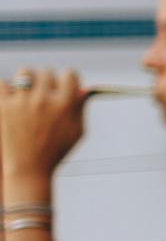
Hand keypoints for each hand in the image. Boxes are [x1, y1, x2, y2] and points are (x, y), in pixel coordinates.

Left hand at [0, 69, 89, 183]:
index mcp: (65, 105)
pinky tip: (13, 99)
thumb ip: (80, 107)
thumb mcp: (77, 131)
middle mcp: (44, 100)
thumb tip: (83, 88)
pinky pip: (4, 84)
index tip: (64, 86)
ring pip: (25, 72)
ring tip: (27, 92)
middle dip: (47, 80)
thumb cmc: (55, 151)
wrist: (28, 168)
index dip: (68, 79)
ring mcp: (22, 102)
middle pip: (47, 71)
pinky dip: (7, 89)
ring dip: (28, 80)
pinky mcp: (4, 106)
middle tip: (45, 92)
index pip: (70, 74)